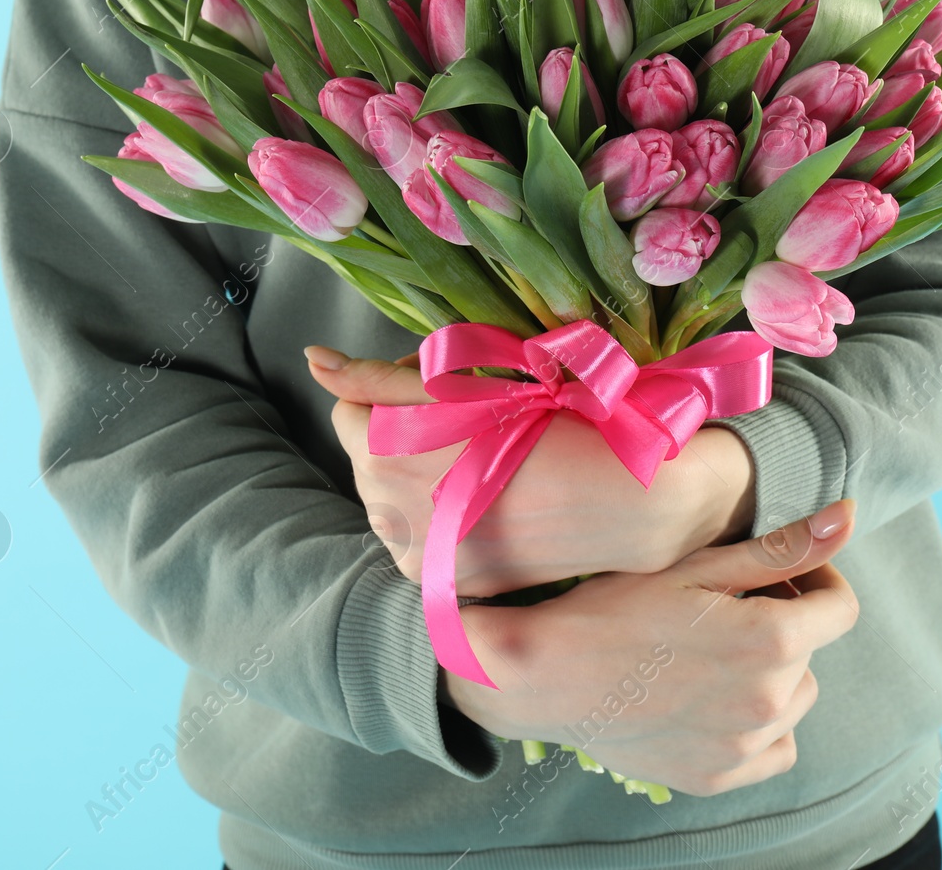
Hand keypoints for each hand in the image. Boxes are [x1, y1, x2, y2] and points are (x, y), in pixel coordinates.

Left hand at [307, 346, 755, 595]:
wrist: (629, 499)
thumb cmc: (558, 422)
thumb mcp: (471, 386)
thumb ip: (381, 378)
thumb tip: (311, 358)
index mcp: (384, 452)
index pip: (349, 410)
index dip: (396, 388)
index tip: (451, 386)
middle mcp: (387, 512)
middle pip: (367, 456)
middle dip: (405, 432)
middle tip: (476, 418)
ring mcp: (415, 554)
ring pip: (389, 499)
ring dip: (418, 476)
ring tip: (485, 460)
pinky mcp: (443, 583)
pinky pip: (417, 538)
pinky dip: (440, 516)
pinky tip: (487, 500)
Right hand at [444, 500, 858, 797]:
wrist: (546, 674)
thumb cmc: (615, 606)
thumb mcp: (697, 565)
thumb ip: (780, 549)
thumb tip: (848, 519)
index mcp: (771, 640)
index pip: (840, 608)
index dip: (817, 580)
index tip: (781, 575)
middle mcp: (768, 701)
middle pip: (811, 653)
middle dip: (784, 625)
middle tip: (725, 608)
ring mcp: (744, 747)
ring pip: (795, 701)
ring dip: (772, 675)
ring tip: (714, 652)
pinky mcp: (718, 777)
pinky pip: (774, 750)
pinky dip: (759, 726)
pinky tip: (714, 698)